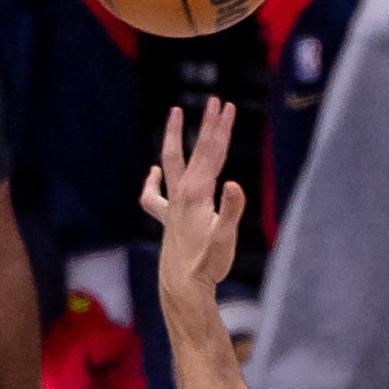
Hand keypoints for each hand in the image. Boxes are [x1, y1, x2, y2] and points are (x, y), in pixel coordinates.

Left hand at [142, 99, 247, 301]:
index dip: (221, 129)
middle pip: (196, 150)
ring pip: (171, 162)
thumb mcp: (226, 237)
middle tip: (216, 102)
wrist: (182, 286)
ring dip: (174, 136)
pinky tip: (154, 171)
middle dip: (207, 125)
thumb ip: (231, 210)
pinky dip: (153, 181)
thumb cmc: (208, 263)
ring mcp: (172, 204)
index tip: (227, 106)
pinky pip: (154, 195)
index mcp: (198, 193)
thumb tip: (235, 184)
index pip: (212, 153)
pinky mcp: (168, 218)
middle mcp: (182, 193)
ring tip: (176, 113)